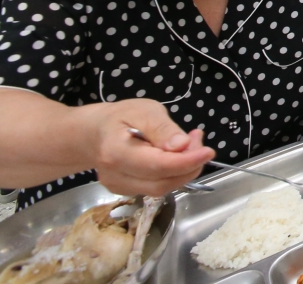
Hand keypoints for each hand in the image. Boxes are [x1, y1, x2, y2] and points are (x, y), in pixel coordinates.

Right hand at [90, 99, 213, 196]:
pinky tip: (176, 155)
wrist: (94, 133)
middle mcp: (115, 176)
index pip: (157, 166)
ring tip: (189, 144)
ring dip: (183, 170)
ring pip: (161, 188)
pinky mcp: (125, 191)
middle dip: (189, 166)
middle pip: (161, 183)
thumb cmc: (120, 117)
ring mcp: (118, 187)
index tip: (208, 151)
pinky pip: (156, 187)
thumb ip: (162, 129)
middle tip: (199, 141)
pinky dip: (173, 174)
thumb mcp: (144, 111)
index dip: (186, 162)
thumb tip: (181, 146)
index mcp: (116, 152)